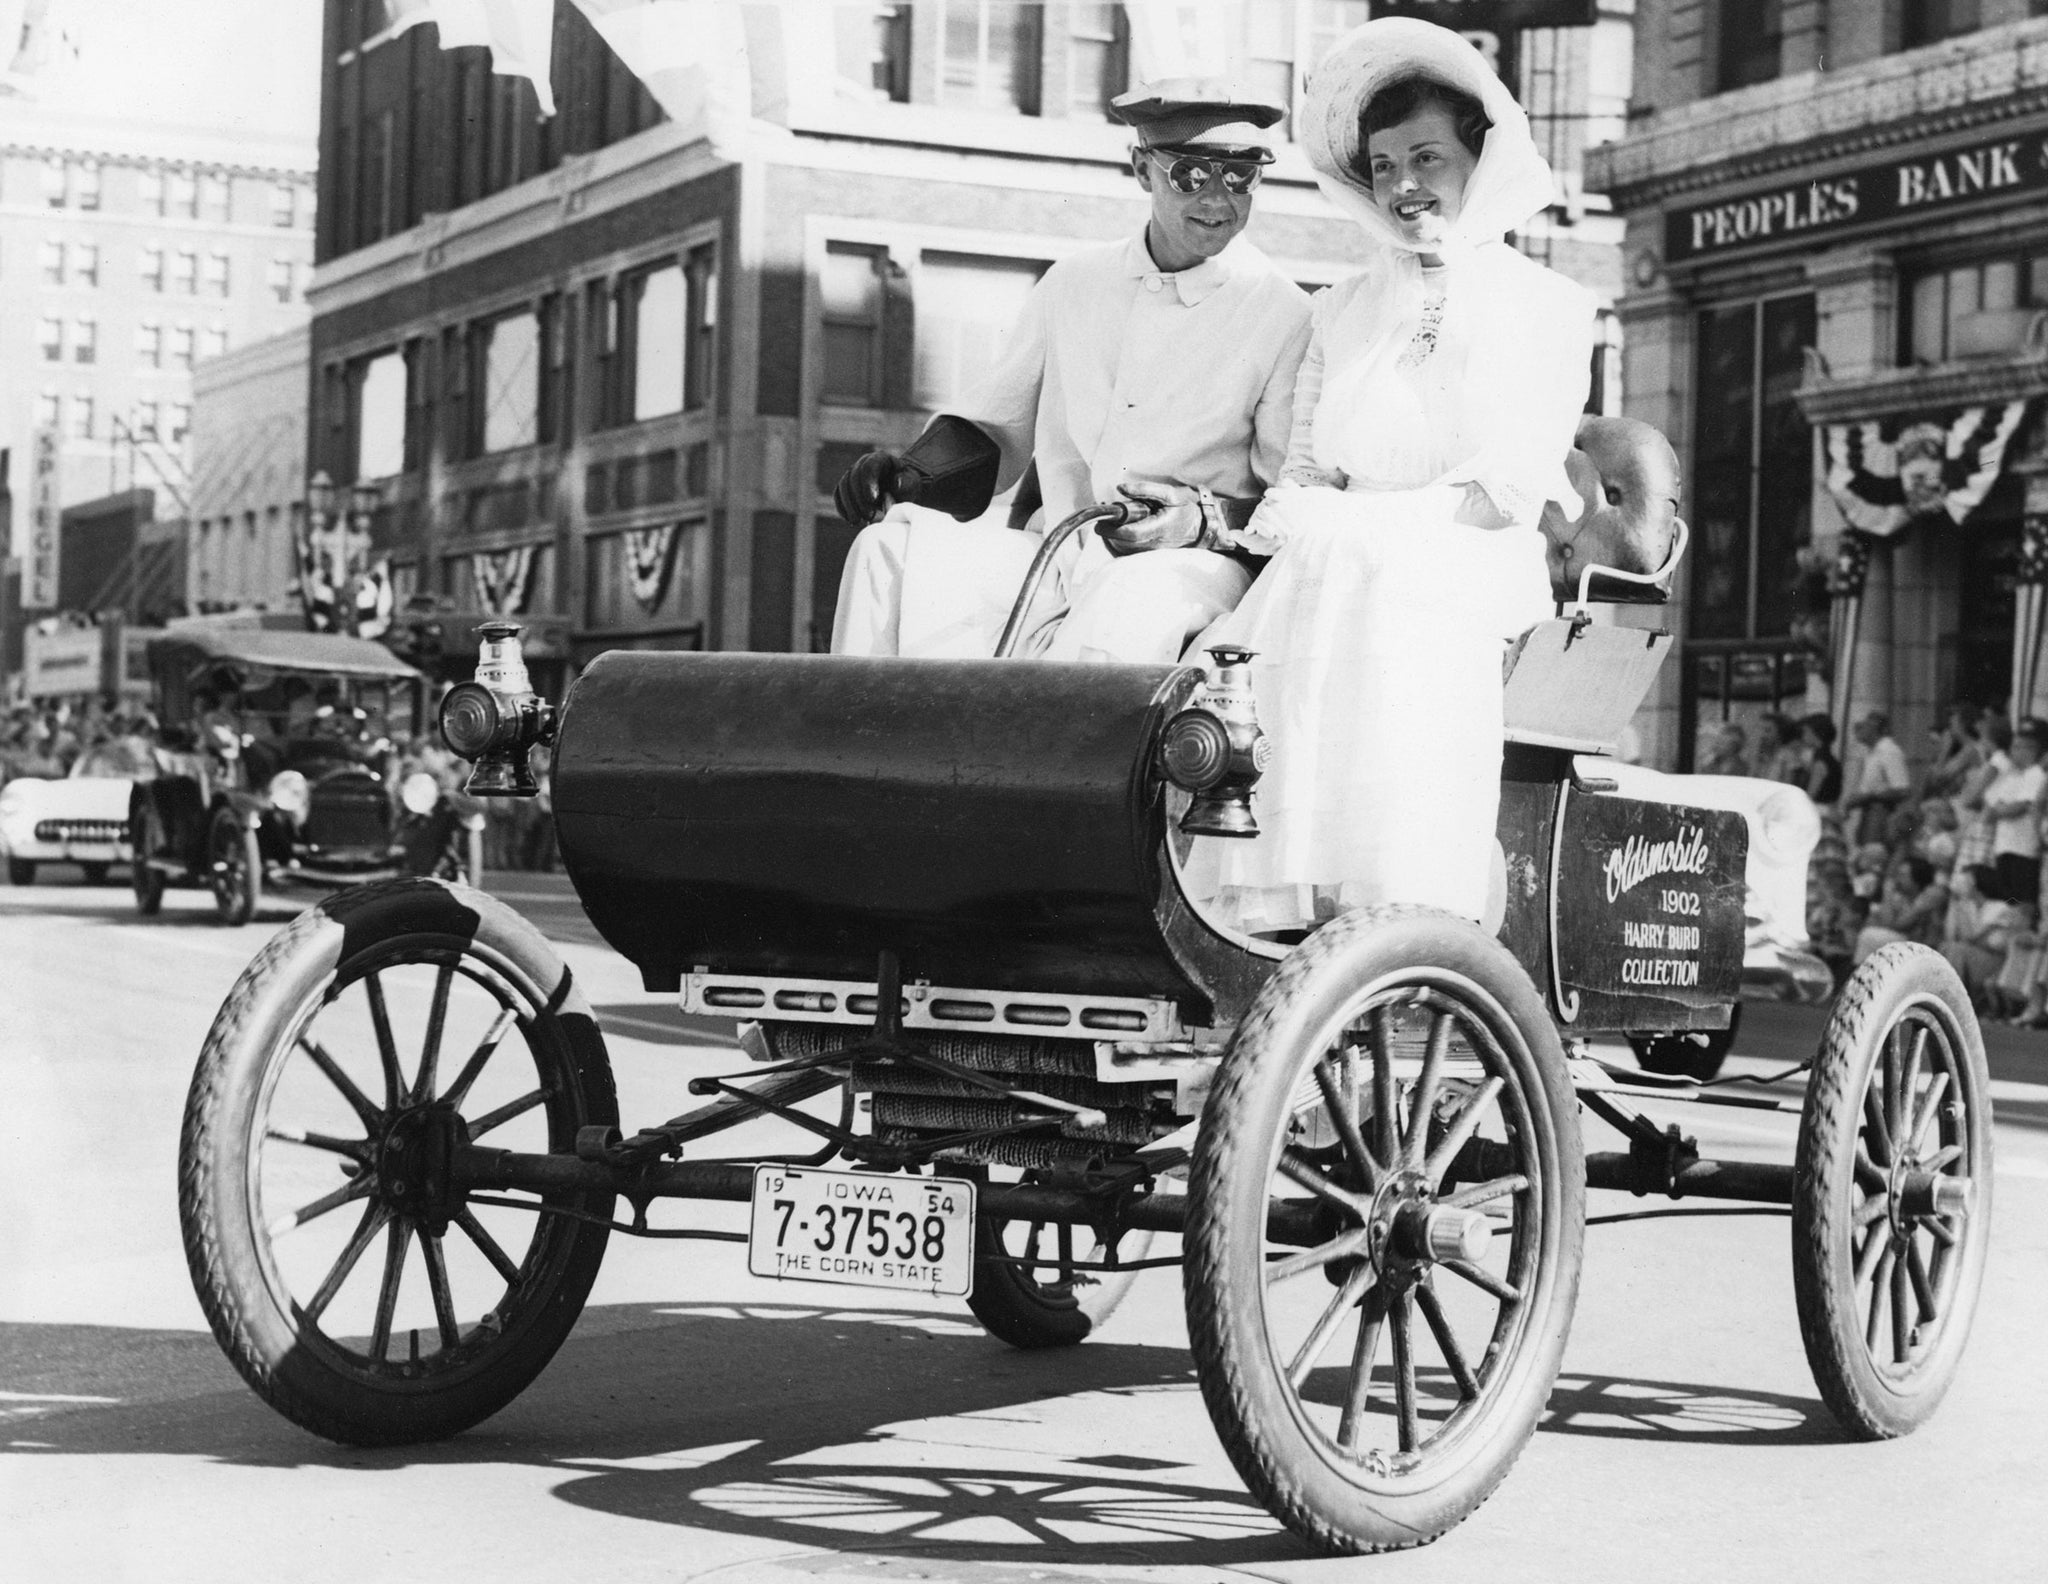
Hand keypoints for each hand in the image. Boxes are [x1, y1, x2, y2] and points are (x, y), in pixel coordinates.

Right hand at [834, 449, 912, 527]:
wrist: (898, 491)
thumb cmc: (907, 486)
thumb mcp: (912, 483)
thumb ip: (906, 482)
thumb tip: (896, 484)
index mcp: (879, 459)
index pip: (869, 467)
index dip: (868, 483)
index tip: (873, 500)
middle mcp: (862, 463)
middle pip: (853, 478)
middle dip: (859, 499)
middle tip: (869, 516)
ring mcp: (852, 474)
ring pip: (843, 487)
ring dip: (850, 506)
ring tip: (859, 521)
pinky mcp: (845, 487)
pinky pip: (838, 496)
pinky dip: (842, 508)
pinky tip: (851, 520)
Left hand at [1097, 480, 1232, 556]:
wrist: (1202, 528)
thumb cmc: (1186, 509)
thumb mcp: (1169, 493)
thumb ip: (1145, 489)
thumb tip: (1121, 488)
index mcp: (1159, 528)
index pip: (1129, 534)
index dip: (1111, 530)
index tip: (1100, 521)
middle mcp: (1155, 544)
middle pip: (1123, 544)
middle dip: (1108, 533)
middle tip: (1103, 519)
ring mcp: (1153, 552)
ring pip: (1124, 550)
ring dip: (1112, 539)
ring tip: (1110, 524)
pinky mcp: (1152, 555)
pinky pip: (1129, 553)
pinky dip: (1119, 544)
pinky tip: (1119, 532)